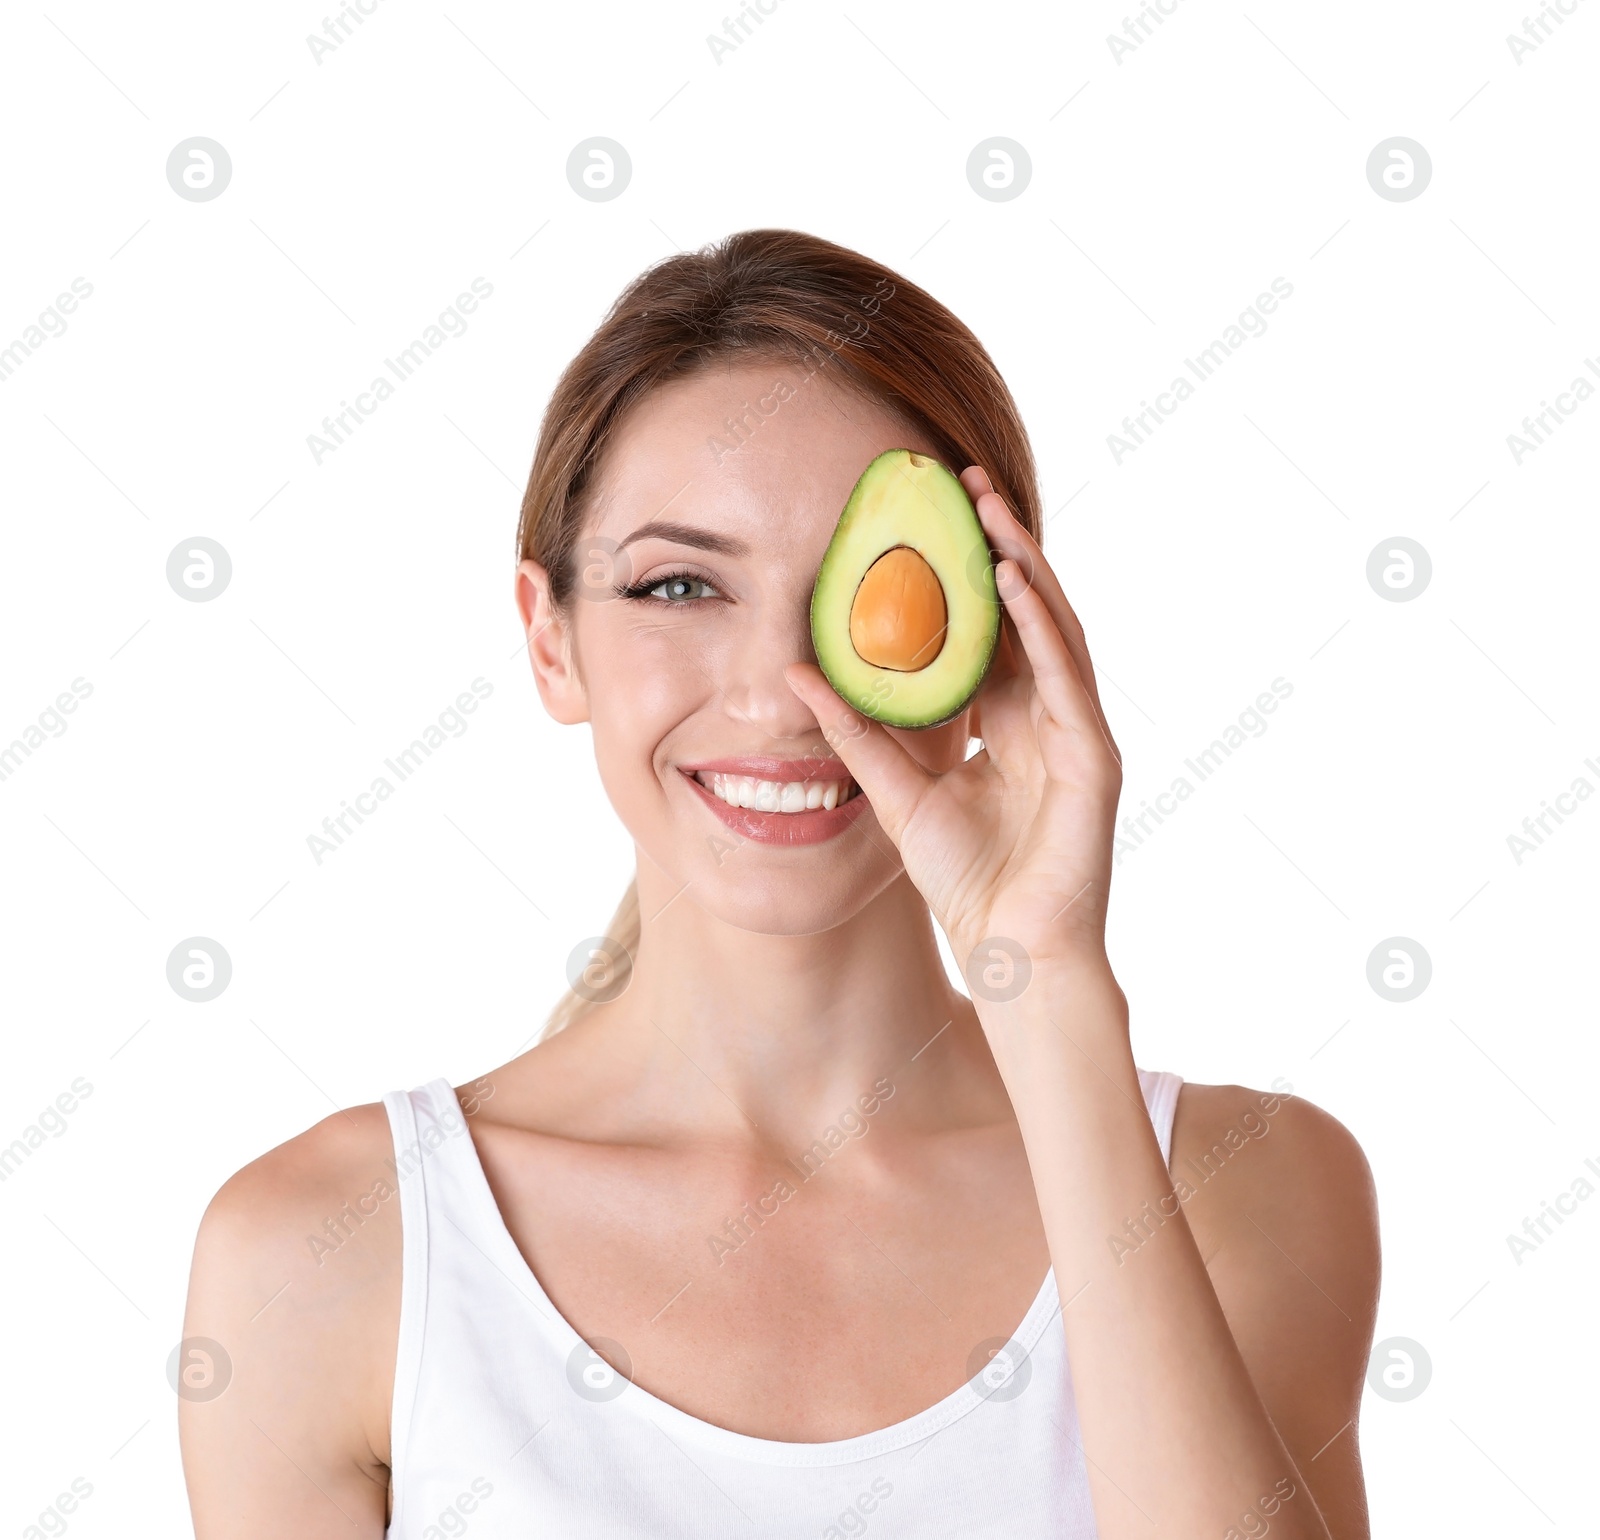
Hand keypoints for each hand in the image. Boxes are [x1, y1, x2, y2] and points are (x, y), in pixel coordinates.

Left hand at [784, 467, 1123, 984]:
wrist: (1009, 951)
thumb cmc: (963, 881)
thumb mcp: (897, 791)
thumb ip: (855, 732)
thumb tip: (795, 676)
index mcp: (1006, 721)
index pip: (988, 629)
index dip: (962, 573)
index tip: (927, 517)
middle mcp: (1045, 715)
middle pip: (1025, 612)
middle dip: (998, 545)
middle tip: (963, 482)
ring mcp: (1075, 731)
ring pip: (1054, 627)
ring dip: (1023, 563)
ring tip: (989, 507)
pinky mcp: (1093, 755)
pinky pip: (1068, 674)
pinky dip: (1042, 624)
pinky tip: (1013, 578)